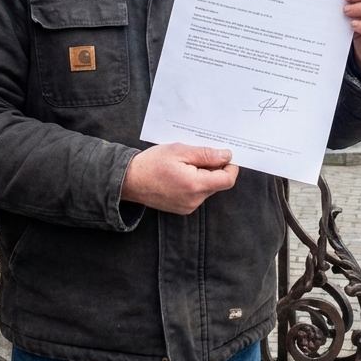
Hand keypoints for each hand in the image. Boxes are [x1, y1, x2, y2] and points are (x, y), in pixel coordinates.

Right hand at [121, 143, 237, 214]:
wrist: (129, 181)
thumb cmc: (152, 163)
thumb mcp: (179, 151)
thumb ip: (205, 154)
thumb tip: (226, 156)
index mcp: (195, 185)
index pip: (227, 180)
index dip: (230, 166)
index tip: (223, 155)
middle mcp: (194, 200)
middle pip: (218, 183)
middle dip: (213, 168)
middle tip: (196, 156)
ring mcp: (188, 206)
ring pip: (208, 188)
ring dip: (203, 176)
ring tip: (184, 165)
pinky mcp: (183, 209)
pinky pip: (197, 195)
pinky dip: (194, 183)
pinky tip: (179, 175)